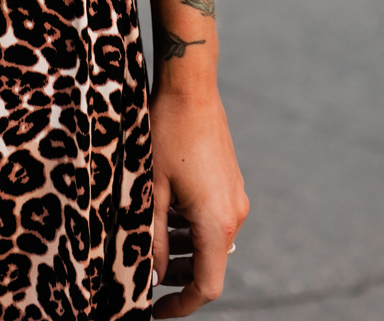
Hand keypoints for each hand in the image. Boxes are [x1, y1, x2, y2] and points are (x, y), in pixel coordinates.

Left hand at [149, 85, 247, 315]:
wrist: (191, 86)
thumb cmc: (166, 133)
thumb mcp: (152, 189)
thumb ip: (154, 238)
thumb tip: (153, 275)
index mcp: (216, 223)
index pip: (207, 287)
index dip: (181, 305)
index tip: (155, 311)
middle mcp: (233, 215)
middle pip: (211, 266)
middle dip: (180, 278)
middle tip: (148, 280)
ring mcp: (235, 196)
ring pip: (211, 242)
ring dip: (185, 252)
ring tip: (154, 249)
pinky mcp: (230, 181)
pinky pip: (214, 218)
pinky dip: (193, 229)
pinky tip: (168, 218)